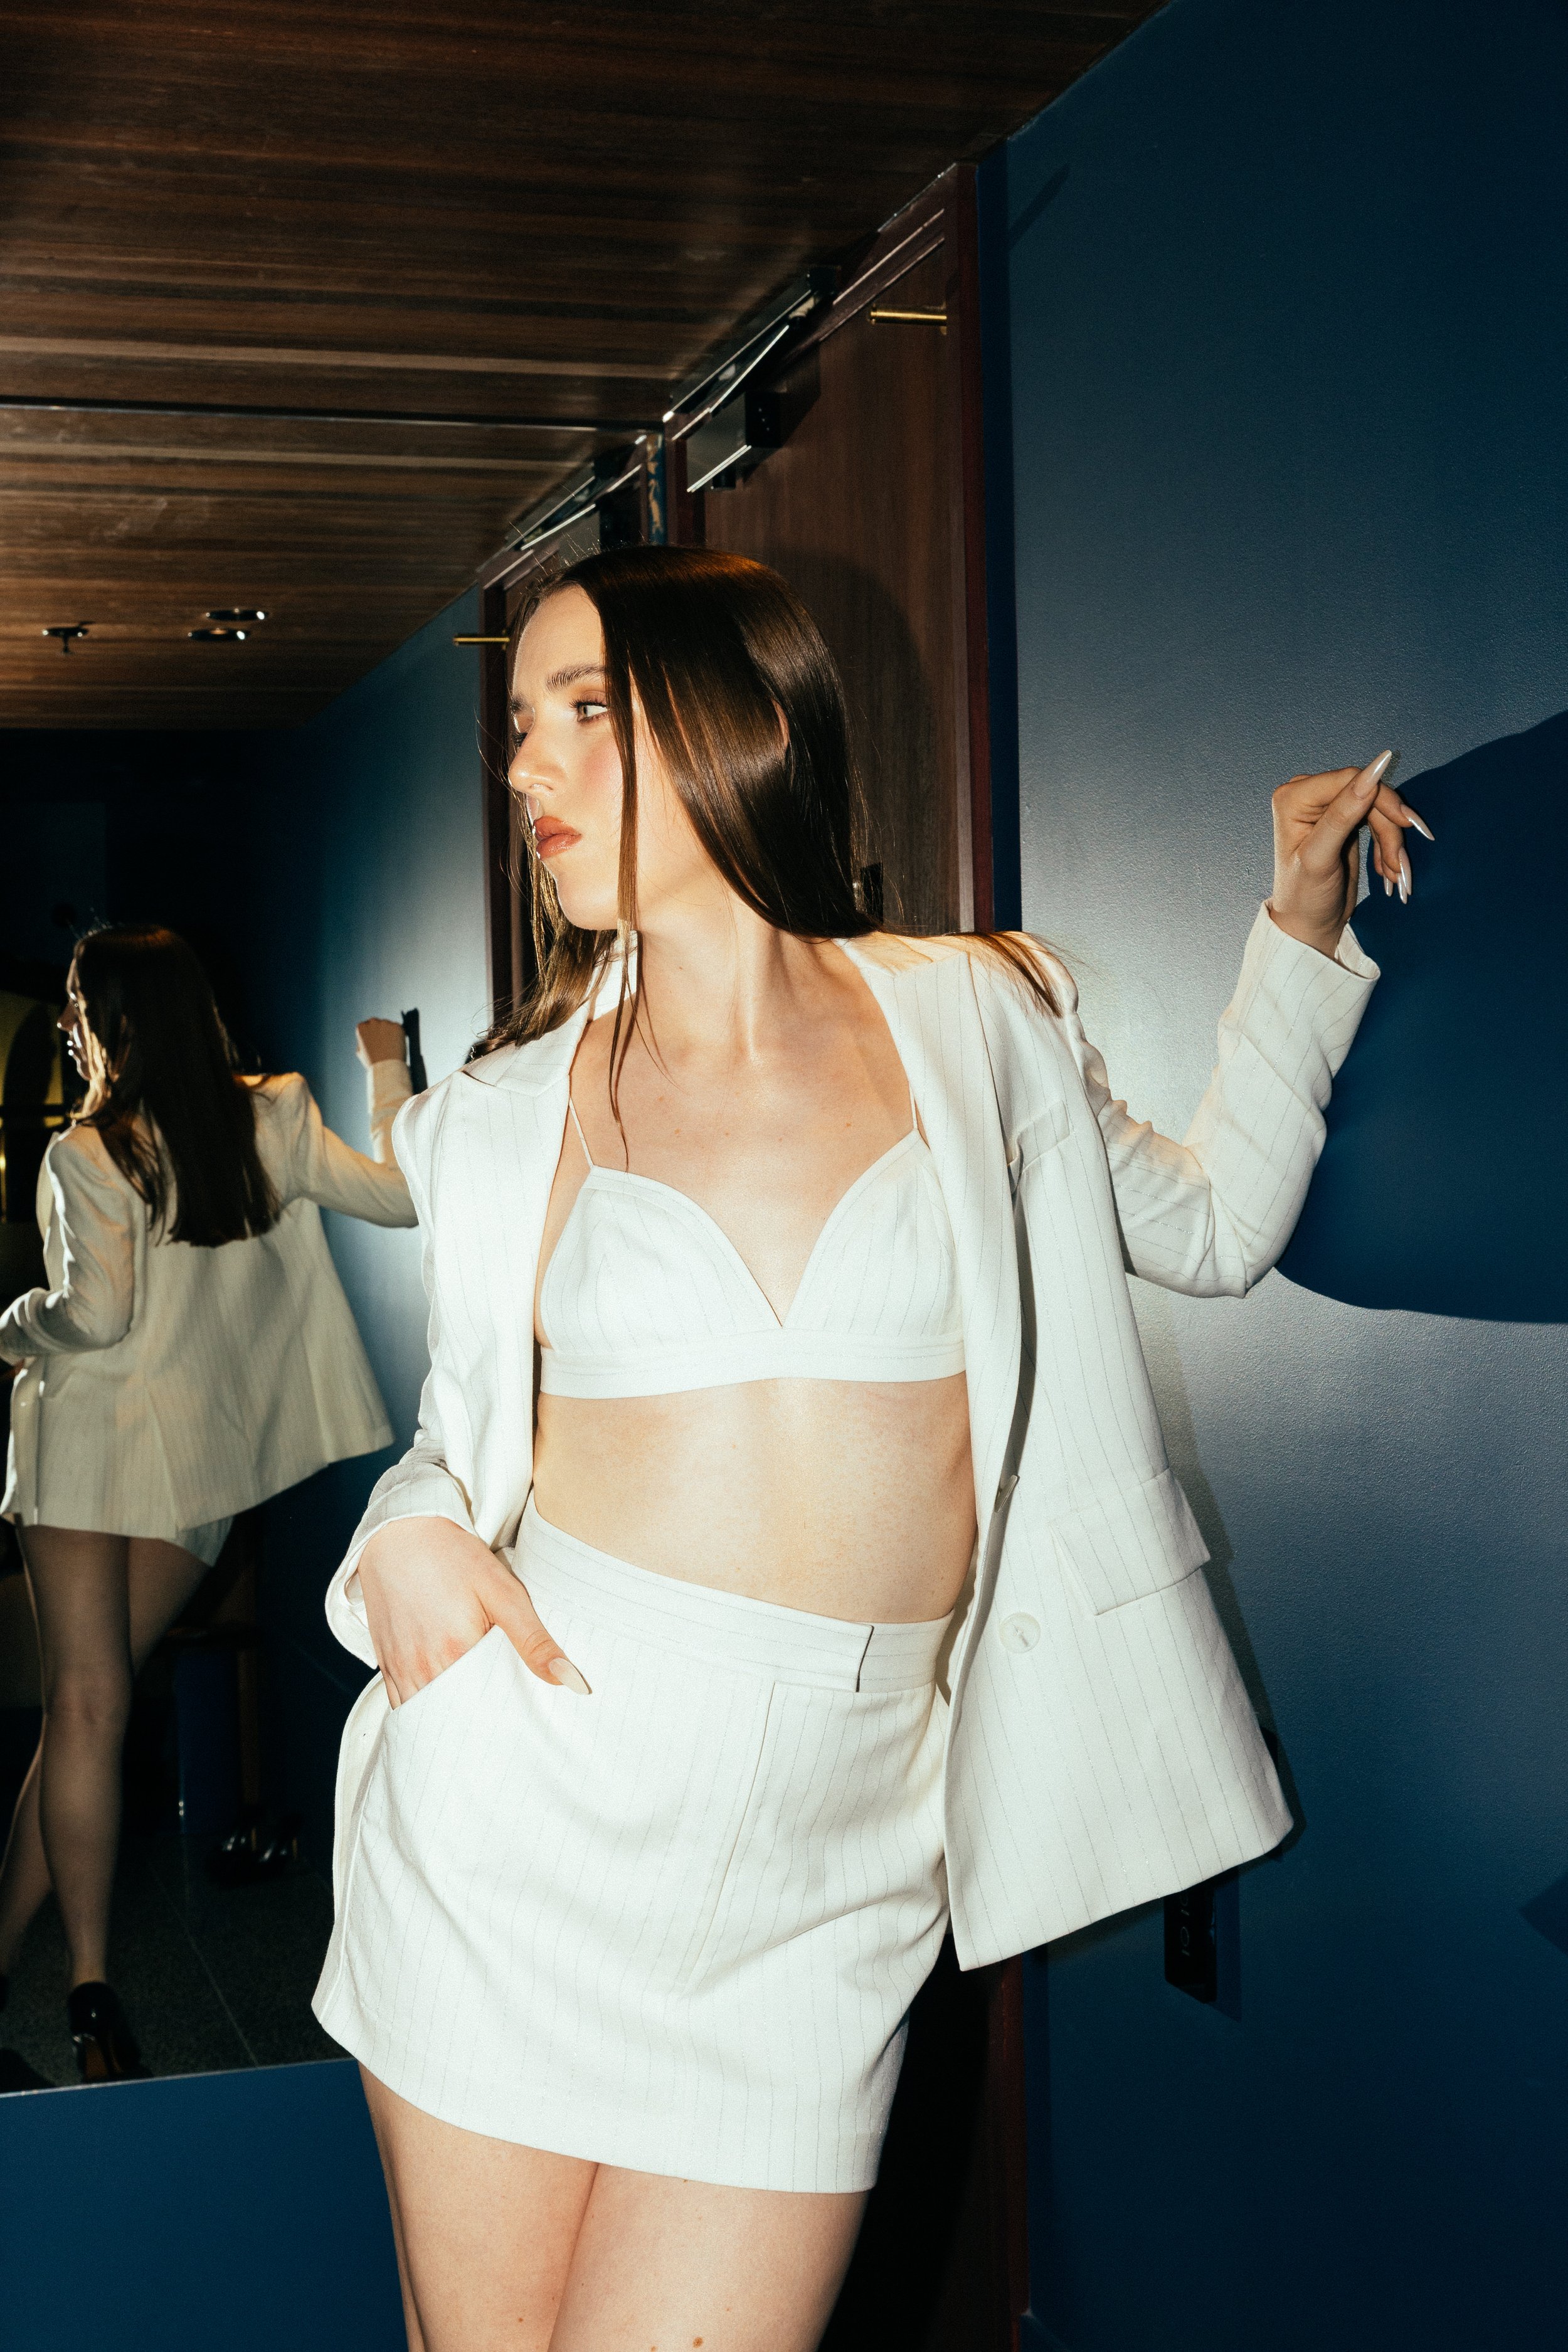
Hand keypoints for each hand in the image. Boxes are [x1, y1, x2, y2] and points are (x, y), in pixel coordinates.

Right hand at [355, 1017, 407, 1070]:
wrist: (386, 1067)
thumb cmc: (373, 1062)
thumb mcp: (360, 1051)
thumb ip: (362, 1041)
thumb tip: (366, 1036)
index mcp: (361, 1027)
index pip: (367, 1025)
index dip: (372, 1034)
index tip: (376, 1042)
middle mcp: (373, 1022)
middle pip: (378, 1023)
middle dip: (381, 1030)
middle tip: (384, 1044)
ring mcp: (386, 1023)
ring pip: (389, 1026)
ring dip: (390, 1033)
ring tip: (390, 1047)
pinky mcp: (397, 1026)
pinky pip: (398, 1029)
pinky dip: (399, 1036)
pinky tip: (397, 1045)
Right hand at [356, 1515, 589, 1705]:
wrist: (400, 1532)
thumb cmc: (454, 1557)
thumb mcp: (503, 1592)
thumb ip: (535, 1640)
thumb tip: (572, 1682)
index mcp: (456, 1654)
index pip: (488, 1713)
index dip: (507, 1722)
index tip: (525, 1724)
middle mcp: (422, 1669)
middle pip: (456, 1720)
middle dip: (479, 1728)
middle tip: (505, 1727)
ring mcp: (400, 1669)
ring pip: (426, 1717)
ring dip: (450, 1721)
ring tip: (477, 1718)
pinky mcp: (385, 1665)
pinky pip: (403, 1706)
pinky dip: (424, 1710)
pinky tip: (445, 1705)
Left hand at [1269, 751, 1434, 957]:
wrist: (1309, 923)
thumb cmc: (1304, 896)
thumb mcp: (1320, 857)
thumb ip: (1343, 814)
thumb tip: (1374, 772)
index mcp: (1294, 797)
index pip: (1350, 780)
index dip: (1382, 798)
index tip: (1406, 824)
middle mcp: (1309, 795)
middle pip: (1368, 794)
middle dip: (1389, 829)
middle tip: (1399, 863)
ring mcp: (1328, 807)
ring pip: (1378, 809)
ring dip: (1392, 842)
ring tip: (1395, 874)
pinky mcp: (1345, 820)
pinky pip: (1378, 821)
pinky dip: (1388, 845)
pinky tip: (1388, 869)